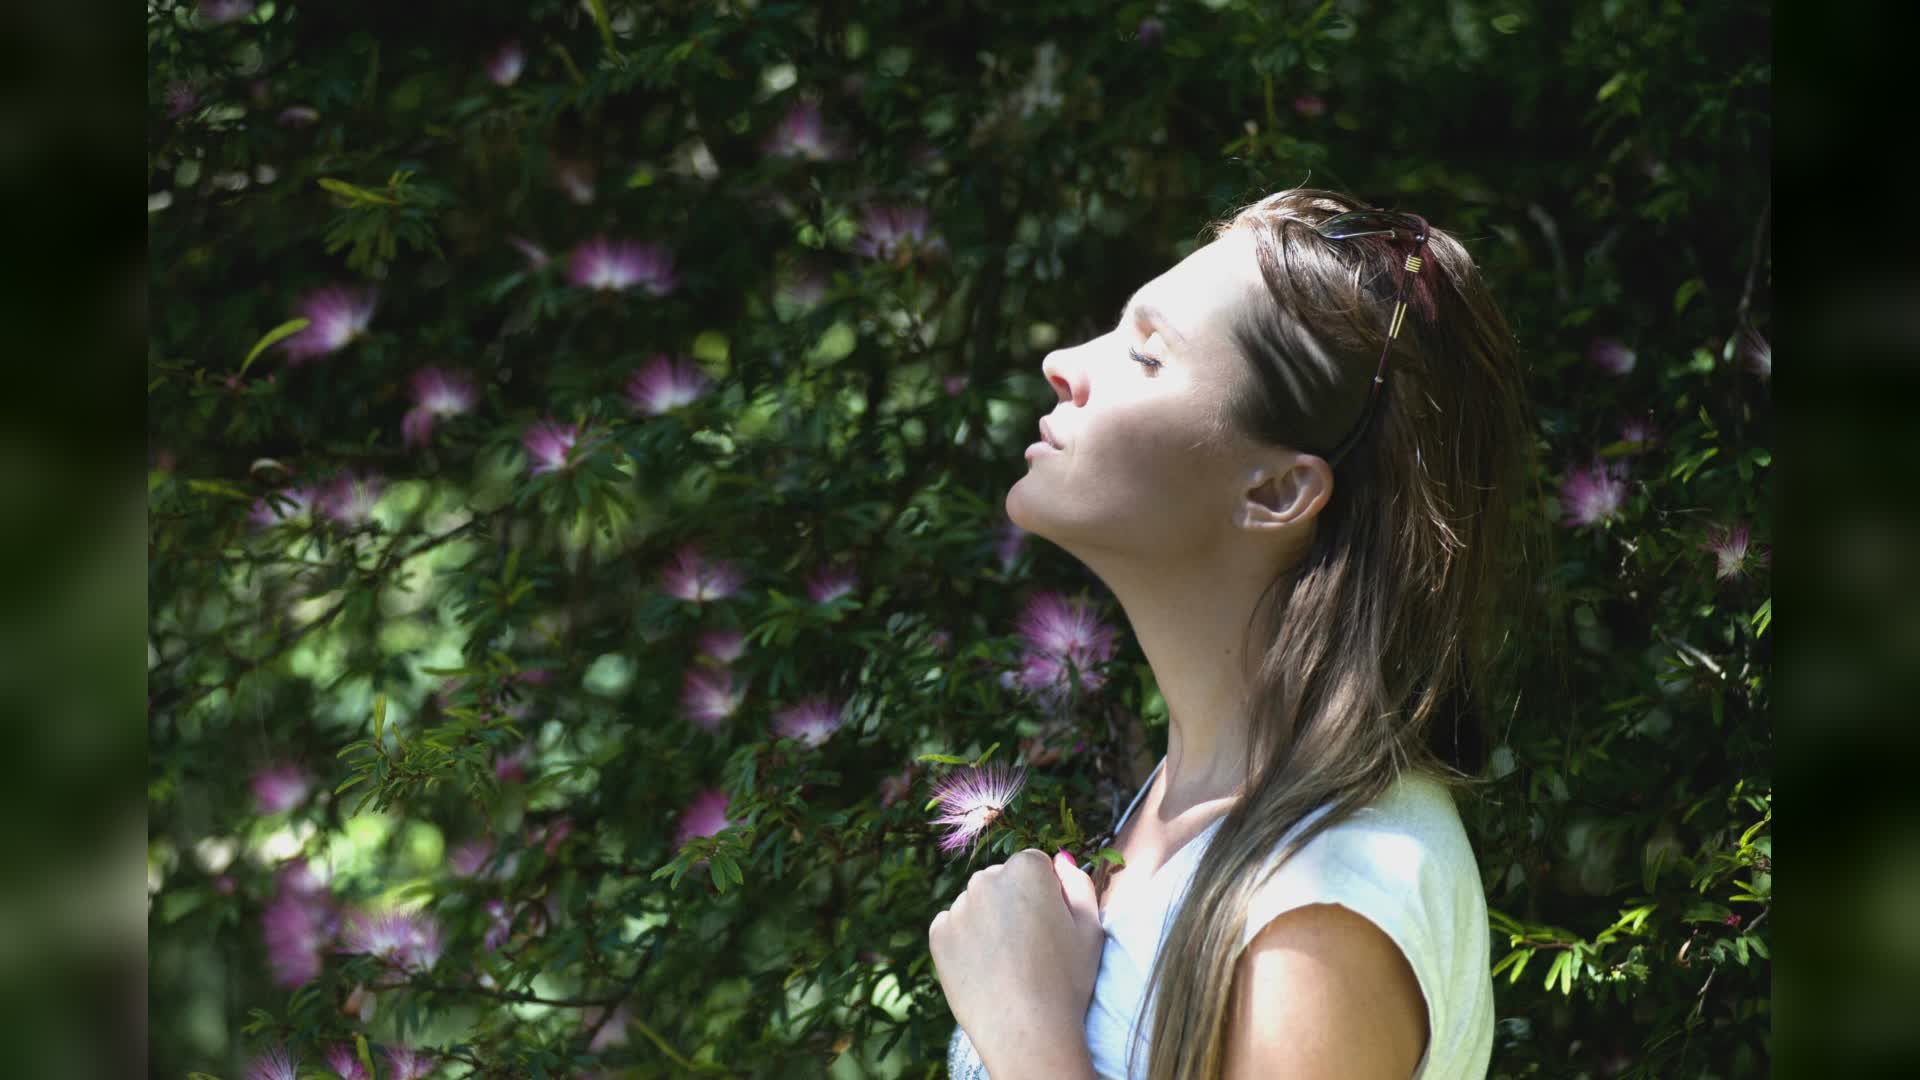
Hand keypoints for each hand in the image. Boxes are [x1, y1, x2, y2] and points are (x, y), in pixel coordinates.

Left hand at [928, 849, 1103, 1059]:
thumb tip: (1060, 860)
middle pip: (1001, 881)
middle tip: (1030, 948)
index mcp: (1026, 869)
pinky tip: (986, 968)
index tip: (1051, 926)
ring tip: (1008, 963)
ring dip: (988, 921)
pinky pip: (953, 926)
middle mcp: (986, 879)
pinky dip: (965, 941)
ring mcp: (958, 906)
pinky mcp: (938, 934)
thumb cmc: (1066, 980)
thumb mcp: (1091, 928)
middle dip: (1013, 903)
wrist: (1026, 1031)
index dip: (1046, 895)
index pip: (1034, 865)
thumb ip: (1078, 884)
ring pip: (976, 904)